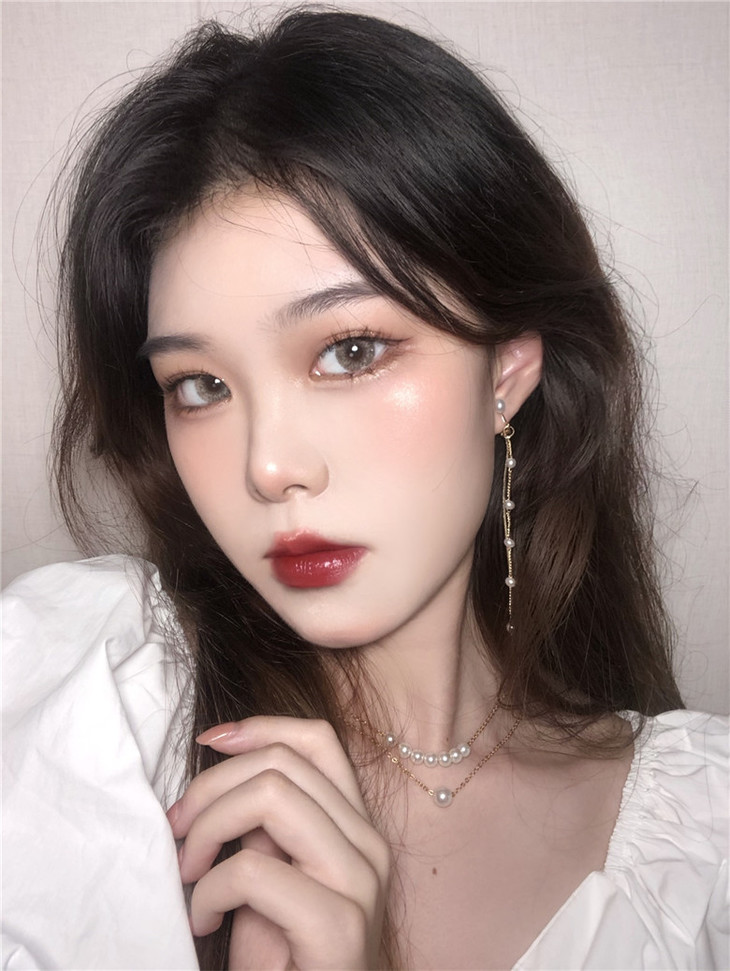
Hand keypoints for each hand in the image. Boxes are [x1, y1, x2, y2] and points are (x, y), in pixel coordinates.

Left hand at [167, 716, 391, 969]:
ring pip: (271, 795)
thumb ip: (266, 826)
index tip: (208, 743)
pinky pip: (251, 871)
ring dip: (207, 828)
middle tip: (177, 831)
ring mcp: (361, 883)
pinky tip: (201, 921)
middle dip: (210, 786)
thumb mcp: (274, 878)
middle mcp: (369, 844)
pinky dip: (206, 891)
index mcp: (357, 826)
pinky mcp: (338, 927)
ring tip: (187, 872)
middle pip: (282, 763)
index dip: (258, 725)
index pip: (318, 739)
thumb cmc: (287, 961)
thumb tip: (225, 774)